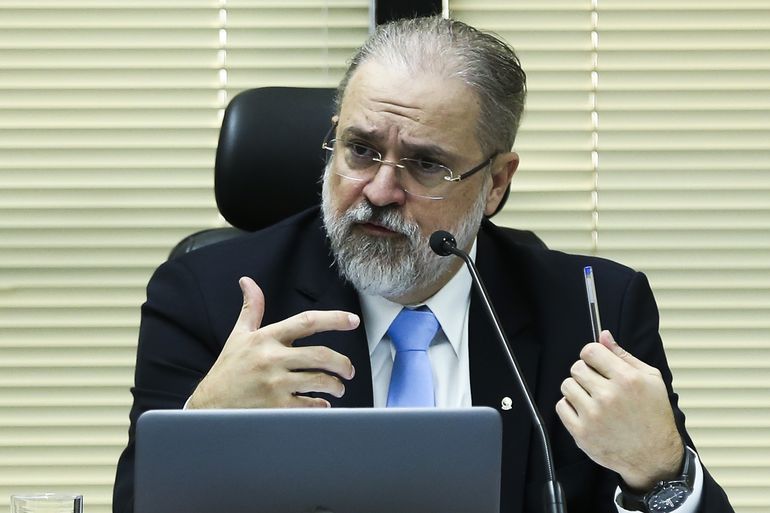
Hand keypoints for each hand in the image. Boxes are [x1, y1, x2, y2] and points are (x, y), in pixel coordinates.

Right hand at [188, 277, 358, 408]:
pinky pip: (309, 404)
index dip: (334, 319)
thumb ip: (252, 309)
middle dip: (342, 363)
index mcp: (266, 338)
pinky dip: (321, 405)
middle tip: (349, 370)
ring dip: (335, 385)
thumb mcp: (239, 336)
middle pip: (320, 355)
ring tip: (338, 387)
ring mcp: (274, 383)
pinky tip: (322, 404)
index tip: (353, 320)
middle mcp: (272, 358)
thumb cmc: (228, 369)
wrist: (208, 406)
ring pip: (319, 381)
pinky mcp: (276, 406)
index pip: (306, 322)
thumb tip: (248, 282)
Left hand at [555, 330, 683, 490]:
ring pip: (567, 386)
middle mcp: (608, 397)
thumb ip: (623, 355)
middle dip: (585, 373)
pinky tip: (587, 412)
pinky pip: (561, 406)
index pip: (590, 351)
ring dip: (577, 390)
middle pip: (576, 367)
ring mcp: (593, 416)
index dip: (591, 354)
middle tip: (598, 385)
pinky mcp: (582, 433)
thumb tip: (603, 335)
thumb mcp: (650, 379)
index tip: (595, 362)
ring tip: (593, 400)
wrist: (654, 456)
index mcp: (626, 380)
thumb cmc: (653, 416)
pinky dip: (570, 408)